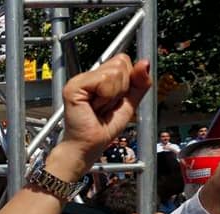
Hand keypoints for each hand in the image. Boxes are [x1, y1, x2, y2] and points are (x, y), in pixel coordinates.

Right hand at [55, 55, 150, 178]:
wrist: (88, 146)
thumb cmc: (103, 129)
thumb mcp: (130, 103)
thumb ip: (140, 83)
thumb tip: (145, 62)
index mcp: (99, 77)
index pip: (123, 60)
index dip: (127, 81)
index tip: (114, 100)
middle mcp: (88, 75)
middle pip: (121, 62)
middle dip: (121, 88)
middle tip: (106, 105)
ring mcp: (80, 79)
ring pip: (115, 72)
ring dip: (113, 95)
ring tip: (100, 107)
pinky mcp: (74, 86)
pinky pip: (104, 80)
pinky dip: (105, 97)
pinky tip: (93, 107)